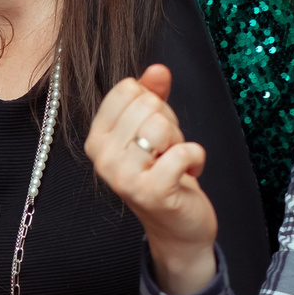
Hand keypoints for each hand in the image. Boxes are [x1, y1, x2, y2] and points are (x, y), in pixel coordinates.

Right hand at [85, 65, 218, 294]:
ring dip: (179, 141)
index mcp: (97, 139)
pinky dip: (196, 158)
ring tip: (174, 161)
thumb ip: (153, 96)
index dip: (152, 103)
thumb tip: (157, 69)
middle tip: (166, 151)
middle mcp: (103, 158)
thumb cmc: (164, 173)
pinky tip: (190, 173)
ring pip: (161, 126)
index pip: (127, 89)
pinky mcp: (151, 191)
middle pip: (147, 106)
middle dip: (168, 124)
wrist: (177, 225)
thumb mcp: (156, 129)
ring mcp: (123, 177)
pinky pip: (182, 151)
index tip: (154, 132)